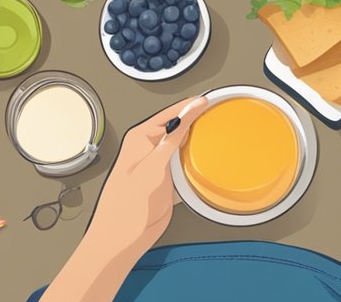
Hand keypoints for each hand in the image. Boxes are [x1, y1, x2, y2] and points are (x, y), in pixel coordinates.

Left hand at [42, 96, 207, 301]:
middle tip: (218, 118)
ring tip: (217, 137)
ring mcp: (158, 165)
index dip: (190, 106)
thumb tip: (189, 110)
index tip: (210, 100)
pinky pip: (185, 164)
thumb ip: (173, 137)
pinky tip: (206, 162)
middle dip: (197, 123)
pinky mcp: (166, 181)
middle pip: (178, 128)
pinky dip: (196, 162)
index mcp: (140, 138)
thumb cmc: (128, 205)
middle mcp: (148, 149)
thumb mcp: (154, 165)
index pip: (170, 114)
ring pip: (183, 146)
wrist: (123, 239)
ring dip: (198, 144)